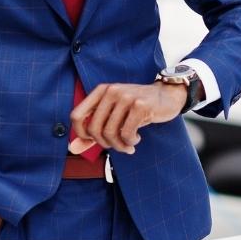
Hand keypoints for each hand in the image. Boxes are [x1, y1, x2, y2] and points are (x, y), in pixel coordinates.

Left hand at [70, 81, 187, 153]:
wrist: (167, 96)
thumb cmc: (137, 108)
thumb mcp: (114, 115)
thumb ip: (94, 131)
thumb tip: (73, 148)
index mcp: (100, 91)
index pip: (76, 115)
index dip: (81, 133)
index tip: (93, 141)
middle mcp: (111, 91)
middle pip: (94, 128)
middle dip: (105, 143)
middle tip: (117, 145)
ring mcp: (125, 97)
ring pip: (110, 133)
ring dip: (119, 145)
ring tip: (128, 145)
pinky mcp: (140, 106)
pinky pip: (126, 134)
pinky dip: (130, 142)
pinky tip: (136, 139)